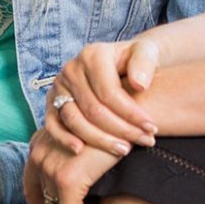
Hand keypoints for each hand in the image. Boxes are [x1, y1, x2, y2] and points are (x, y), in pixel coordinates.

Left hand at [25, 123, 122, 203]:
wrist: (127, 116)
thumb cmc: (112, 126)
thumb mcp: (84, 141)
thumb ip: (72, 158)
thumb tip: (73, 186)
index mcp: (40, 143)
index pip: (31, 183)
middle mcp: (38, 153)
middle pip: (44, 198)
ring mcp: (50, 165)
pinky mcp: (66, 178)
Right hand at [46, 39, 160, 159]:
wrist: (119, 62)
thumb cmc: (135, 60)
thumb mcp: (146, 52)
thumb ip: (144, 63)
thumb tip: (139, 84)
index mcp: (92, 55)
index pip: (109, 93)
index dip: (131, 114)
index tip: (152, 128)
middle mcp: (71, 69)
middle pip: (93, 110)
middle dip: (122, 130)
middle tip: (145, 141)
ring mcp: (59, 87)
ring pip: (74, 120)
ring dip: (100, 140)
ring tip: (124, 149)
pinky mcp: (52, 102)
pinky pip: (53, 125)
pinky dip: (64, 139)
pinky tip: (80, 151)